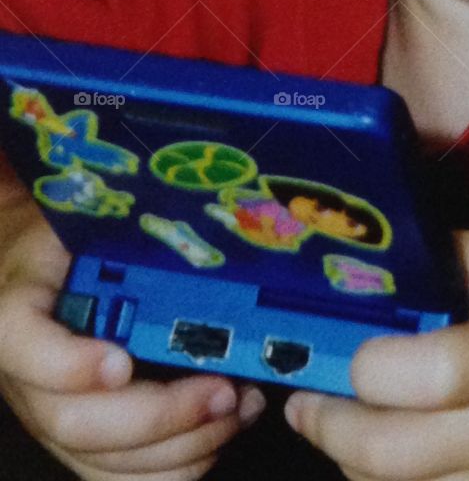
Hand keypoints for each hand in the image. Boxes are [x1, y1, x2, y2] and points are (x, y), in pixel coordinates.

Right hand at [0, 211, 267, 480]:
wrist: (36, 268)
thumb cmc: (67, 241)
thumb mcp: (80, 221)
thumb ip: (118, 234)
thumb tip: (196, 232)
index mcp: (17, 313)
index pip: (23, 345)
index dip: (70, 365)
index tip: (121, 362)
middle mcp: (26, 379)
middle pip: (74, 422)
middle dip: (160, 415)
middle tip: (223, 391)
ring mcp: (51, 418)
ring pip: (104, 462)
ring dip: (184, 445)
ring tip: (240, 405)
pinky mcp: (80, 445)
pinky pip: (122, 479)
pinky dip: (179, 466)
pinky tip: (223, 428)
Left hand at [284, 230, 468, 480]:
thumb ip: (426, 265)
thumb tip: (341, 274)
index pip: (436, 374)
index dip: (372, 367)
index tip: (344, 354)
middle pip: (392, 457)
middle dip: (331, 428)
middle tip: (307, 401)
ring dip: (357, 464)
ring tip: (352, 423)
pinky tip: (393, 454)